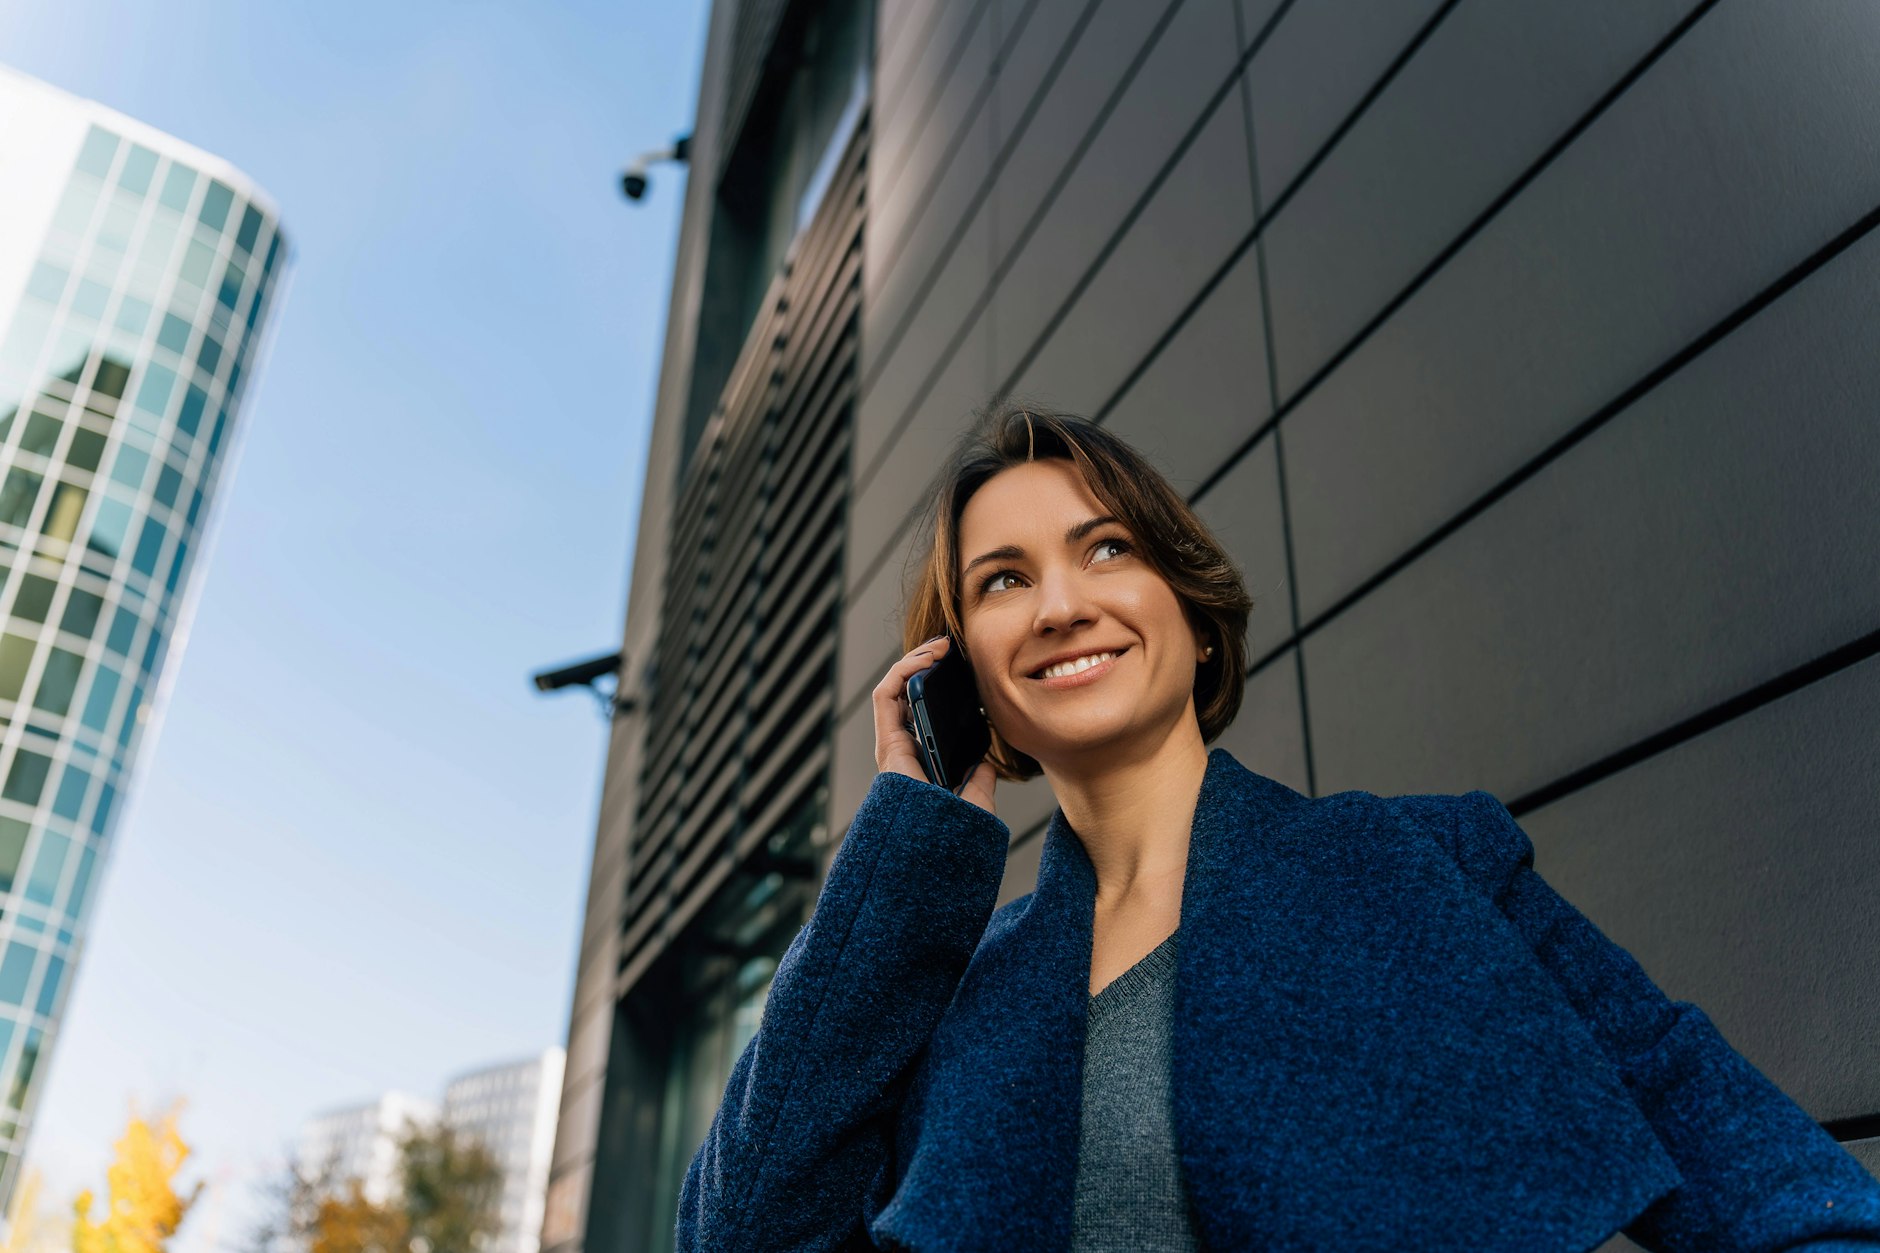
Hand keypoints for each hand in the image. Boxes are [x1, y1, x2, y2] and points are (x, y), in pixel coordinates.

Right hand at [872, 635, 997, 814]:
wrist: (939, 849)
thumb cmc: (954, 831)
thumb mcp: (975, 796)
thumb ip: (977, 776)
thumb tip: (985, 761)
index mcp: (920, 760)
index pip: (921, 713)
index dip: (935, 686)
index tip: (959, 668)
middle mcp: (902, 750)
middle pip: (906, 696)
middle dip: (924, 666)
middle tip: (949, 649)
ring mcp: (892, 745)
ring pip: (893, 690)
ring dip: (913, 662)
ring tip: (939, 648)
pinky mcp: (887, 742)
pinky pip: (885, 696)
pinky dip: (902, 671)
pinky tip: (926, 660)